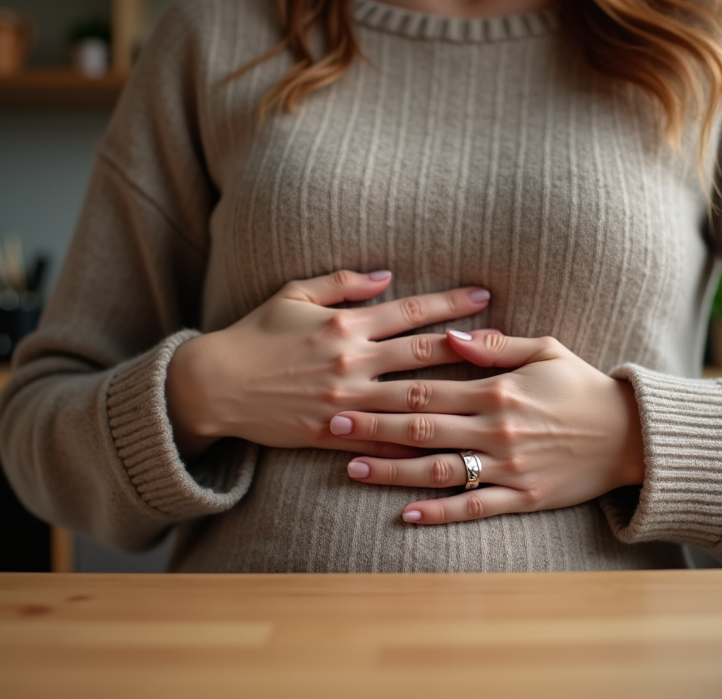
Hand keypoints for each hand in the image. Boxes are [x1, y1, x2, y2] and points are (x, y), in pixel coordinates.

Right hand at [166, 270, 491, 460]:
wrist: (215, 385)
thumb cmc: (256, 334)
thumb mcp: (294, 294)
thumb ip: (343, 282)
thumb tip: (388, 276)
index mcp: (345, 324)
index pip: (409, 311)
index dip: (449, 303)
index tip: (484, 295)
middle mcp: (350, 362)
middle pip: (422, 354)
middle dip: (468, 346)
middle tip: (506, 343)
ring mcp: (344, 401)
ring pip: (411, 400)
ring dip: (454, 397)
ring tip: (491, 395)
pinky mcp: (332, 432)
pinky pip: (382, 440)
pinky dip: (415, 444)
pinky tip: (448, 445)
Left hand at [331, 329, 644, 523]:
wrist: (631, 435)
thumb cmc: (584, 386)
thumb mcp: (546, 349)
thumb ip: (496, 345)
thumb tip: (450, 335)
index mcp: (498, 390)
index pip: (428, 388)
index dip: (383, 390)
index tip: (346, 390)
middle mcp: (497, 430)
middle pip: (422, 428)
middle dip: (373, 427)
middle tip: (332, 425)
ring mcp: (508, 467)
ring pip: (438, 470)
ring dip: (392, 470)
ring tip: (353, 469)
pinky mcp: (523, 498)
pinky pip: (472, 508)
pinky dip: (438, 512)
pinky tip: (405, 514)